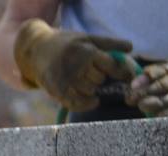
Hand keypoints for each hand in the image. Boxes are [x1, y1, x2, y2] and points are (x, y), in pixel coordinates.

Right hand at [14, 19, 134, 111]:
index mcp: (87, 51)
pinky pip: (76, 104)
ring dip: (92, 89)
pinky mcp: (57, 91)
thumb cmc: (67, 44)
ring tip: (85, 82)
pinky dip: (87, 104)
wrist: (37, 50)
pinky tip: (92, 101)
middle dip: (101, 77)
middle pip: (100, 80)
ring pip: (90, 91)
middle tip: (95, 74)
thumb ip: (109, 44)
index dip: (122, 72)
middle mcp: (76, 66)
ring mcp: (66, 80)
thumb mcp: (88, 39)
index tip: (128, 76)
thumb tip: (130, 49)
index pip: (111, 65)